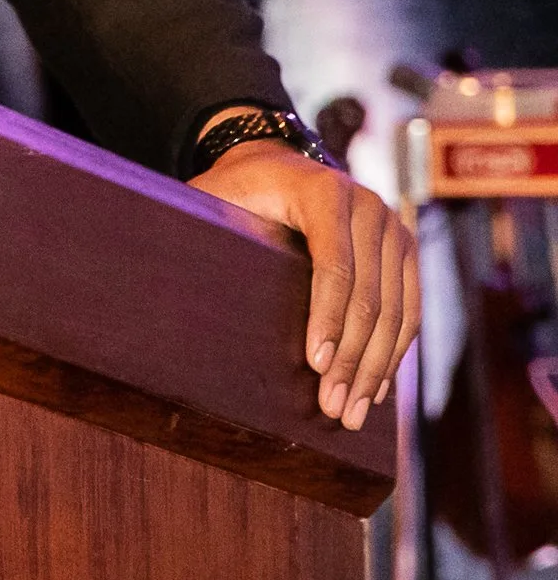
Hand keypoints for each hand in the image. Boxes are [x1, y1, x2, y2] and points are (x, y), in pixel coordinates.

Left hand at [189, 140, 419, 429]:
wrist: (276, 165)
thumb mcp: (214, 198)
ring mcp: (392, 225)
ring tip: (351, 413)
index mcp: (322, 191)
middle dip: (352, 360)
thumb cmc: (236, 190)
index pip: (334, 265)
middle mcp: (367, 204)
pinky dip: (393, 352)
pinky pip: (407, 308)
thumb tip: (172, 273)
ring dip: (375, 368)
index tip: (316, 366)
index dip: (328, 319)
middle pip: (369, 296)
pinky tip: (374, 389)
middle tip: (334, 409)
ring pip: (395, 310)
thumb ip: (202, 224)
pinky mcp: (403, 249)